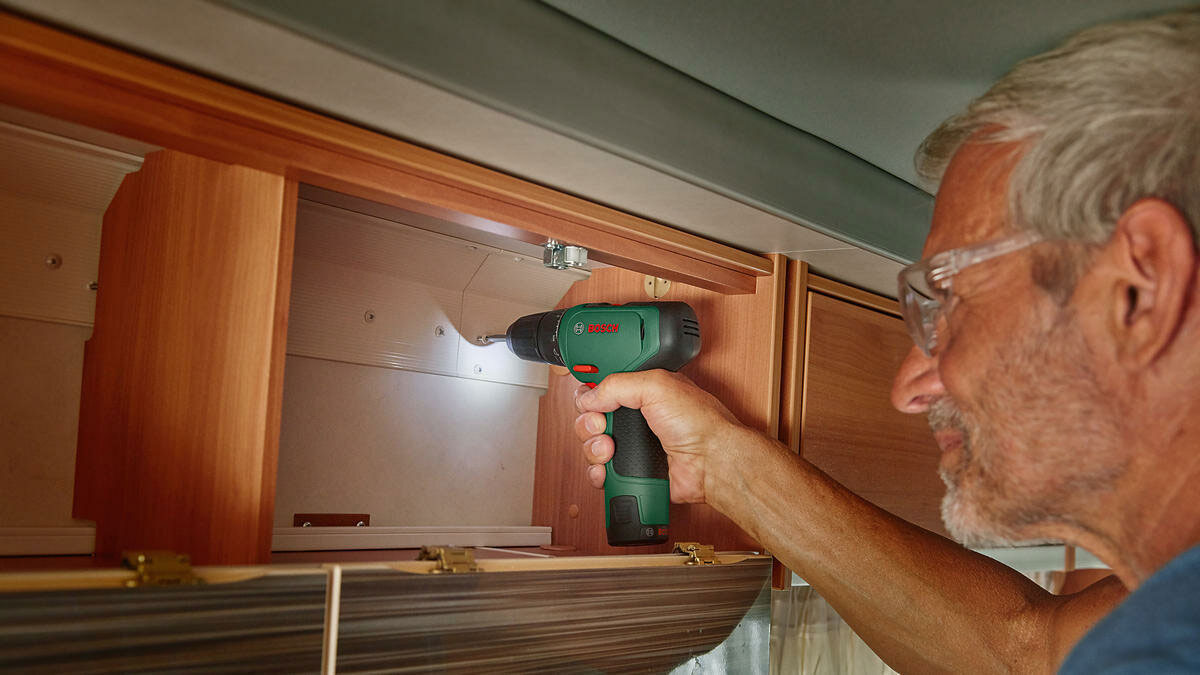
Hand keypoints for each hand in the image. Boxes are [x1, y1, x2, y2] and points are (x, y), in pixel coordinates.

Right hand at [573, 370, 743, 504]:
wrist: (712, 463)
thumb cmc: (700, 423)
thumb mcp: (656, 385)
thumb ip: (617, 384)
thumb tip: (589, 396)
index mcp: (641, 392)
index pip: (602, 388)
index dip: (589, 392)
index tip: (588, 399)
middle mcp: (636, 418)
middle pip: (591, 418)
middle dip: (588, 422)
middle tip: (602, 425)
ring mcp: (632, 446)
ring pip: (592, 447)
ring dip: (593, 448)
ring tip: (610, 450)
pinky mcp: (632, 472)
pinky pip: (602, 473)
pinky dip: (599, 473)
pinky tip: (608, 469)